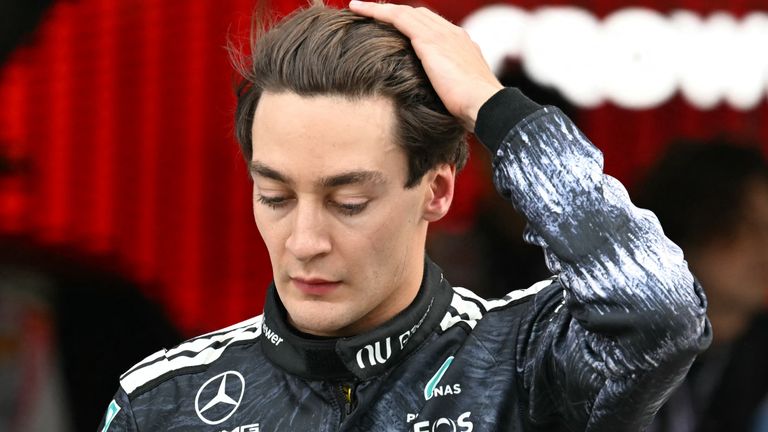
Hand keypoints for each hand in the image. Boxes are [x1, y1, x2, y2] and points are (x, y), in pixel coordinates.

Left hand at [348, 0, 502, 130]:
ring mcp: (442, 34)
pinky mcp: (429, 40)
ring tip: (358, 8)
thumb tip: (438, 105)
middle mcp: (452, 34)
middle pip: (418, 15)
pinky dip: (376, 11)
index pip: (433, 27)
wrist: (485, 105)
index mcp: (462, 45)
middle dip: (396, 13)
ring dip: (379, 9)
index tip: (397, 30)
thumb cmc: (474, 110)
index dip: (413, 25)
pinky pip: (397, 18)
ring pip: (404, 12)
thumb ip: (448, 91)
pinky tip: (358, 9)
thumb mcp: (460, 97)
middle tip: (372, 14)